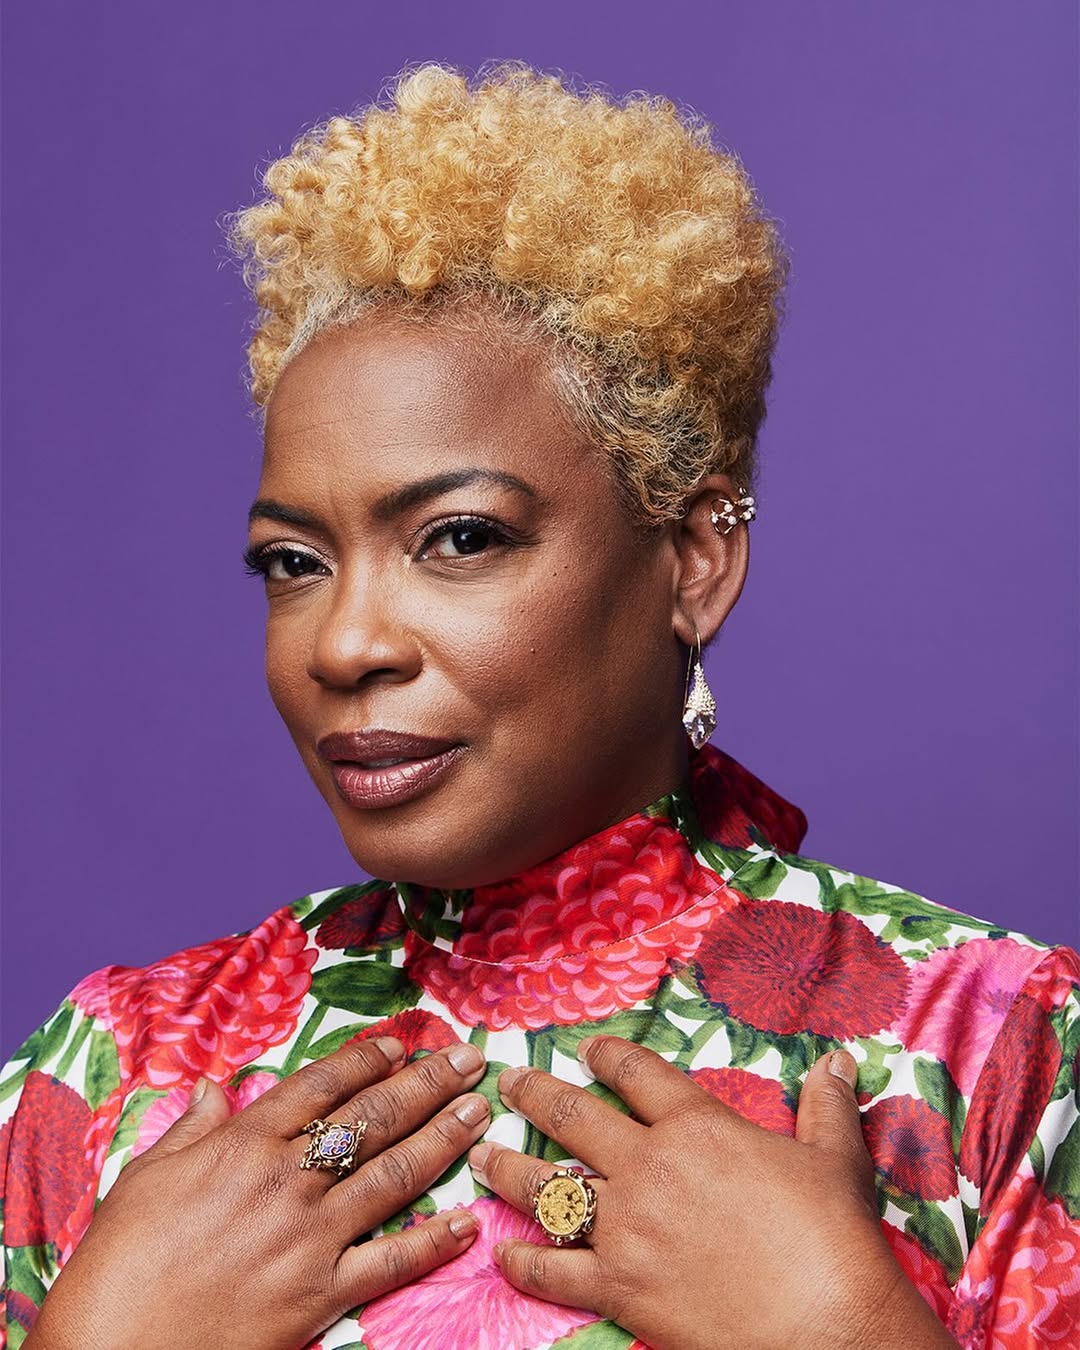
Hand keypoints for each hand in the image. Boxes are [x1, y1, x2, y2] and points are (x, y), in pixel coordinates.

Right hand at [26, 1035, 490, 1349]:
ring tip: (480, 1111)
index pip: (321, 1086)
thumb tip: (215, 1088)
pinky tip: (467, 1222)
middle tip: (470, 1057)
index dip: (367, 1059)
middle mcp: (286, 1180)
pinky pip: (390, 1262)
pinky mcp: (319, 1296)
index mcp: (243, 1144)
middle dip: (428, 1083)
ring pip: (393, 1175)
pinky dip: (433, 1242)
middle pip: (372, 1118)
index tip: (403, 1042)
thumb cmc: (117, 1265)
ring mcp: (308, 1237)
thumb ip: (190, 1128)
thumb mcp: (143, 1178)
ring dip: (443, 1139)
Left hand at [469, 1037, 955, 1349]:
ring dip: (506, 1168)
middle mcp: (648, 1166)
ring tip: (480, 1155)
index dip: (605, 1055)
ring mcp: (626, 1227)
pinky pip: (552, 1271)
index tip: (585, 1049)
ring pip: (546, 1187)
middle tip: (508, 1082)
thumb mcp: (835, 1159)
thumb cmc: (833, 1238)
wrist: (826, 1322)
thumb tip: (840, 1062)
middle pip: (573, 1116)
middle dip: (533, 1094)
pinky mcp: (618, 1286)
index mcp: (696, 1126)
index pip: (636, 1073)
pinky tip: (501, 1253)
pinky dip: (521, 1263)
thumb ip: (826, 1106)